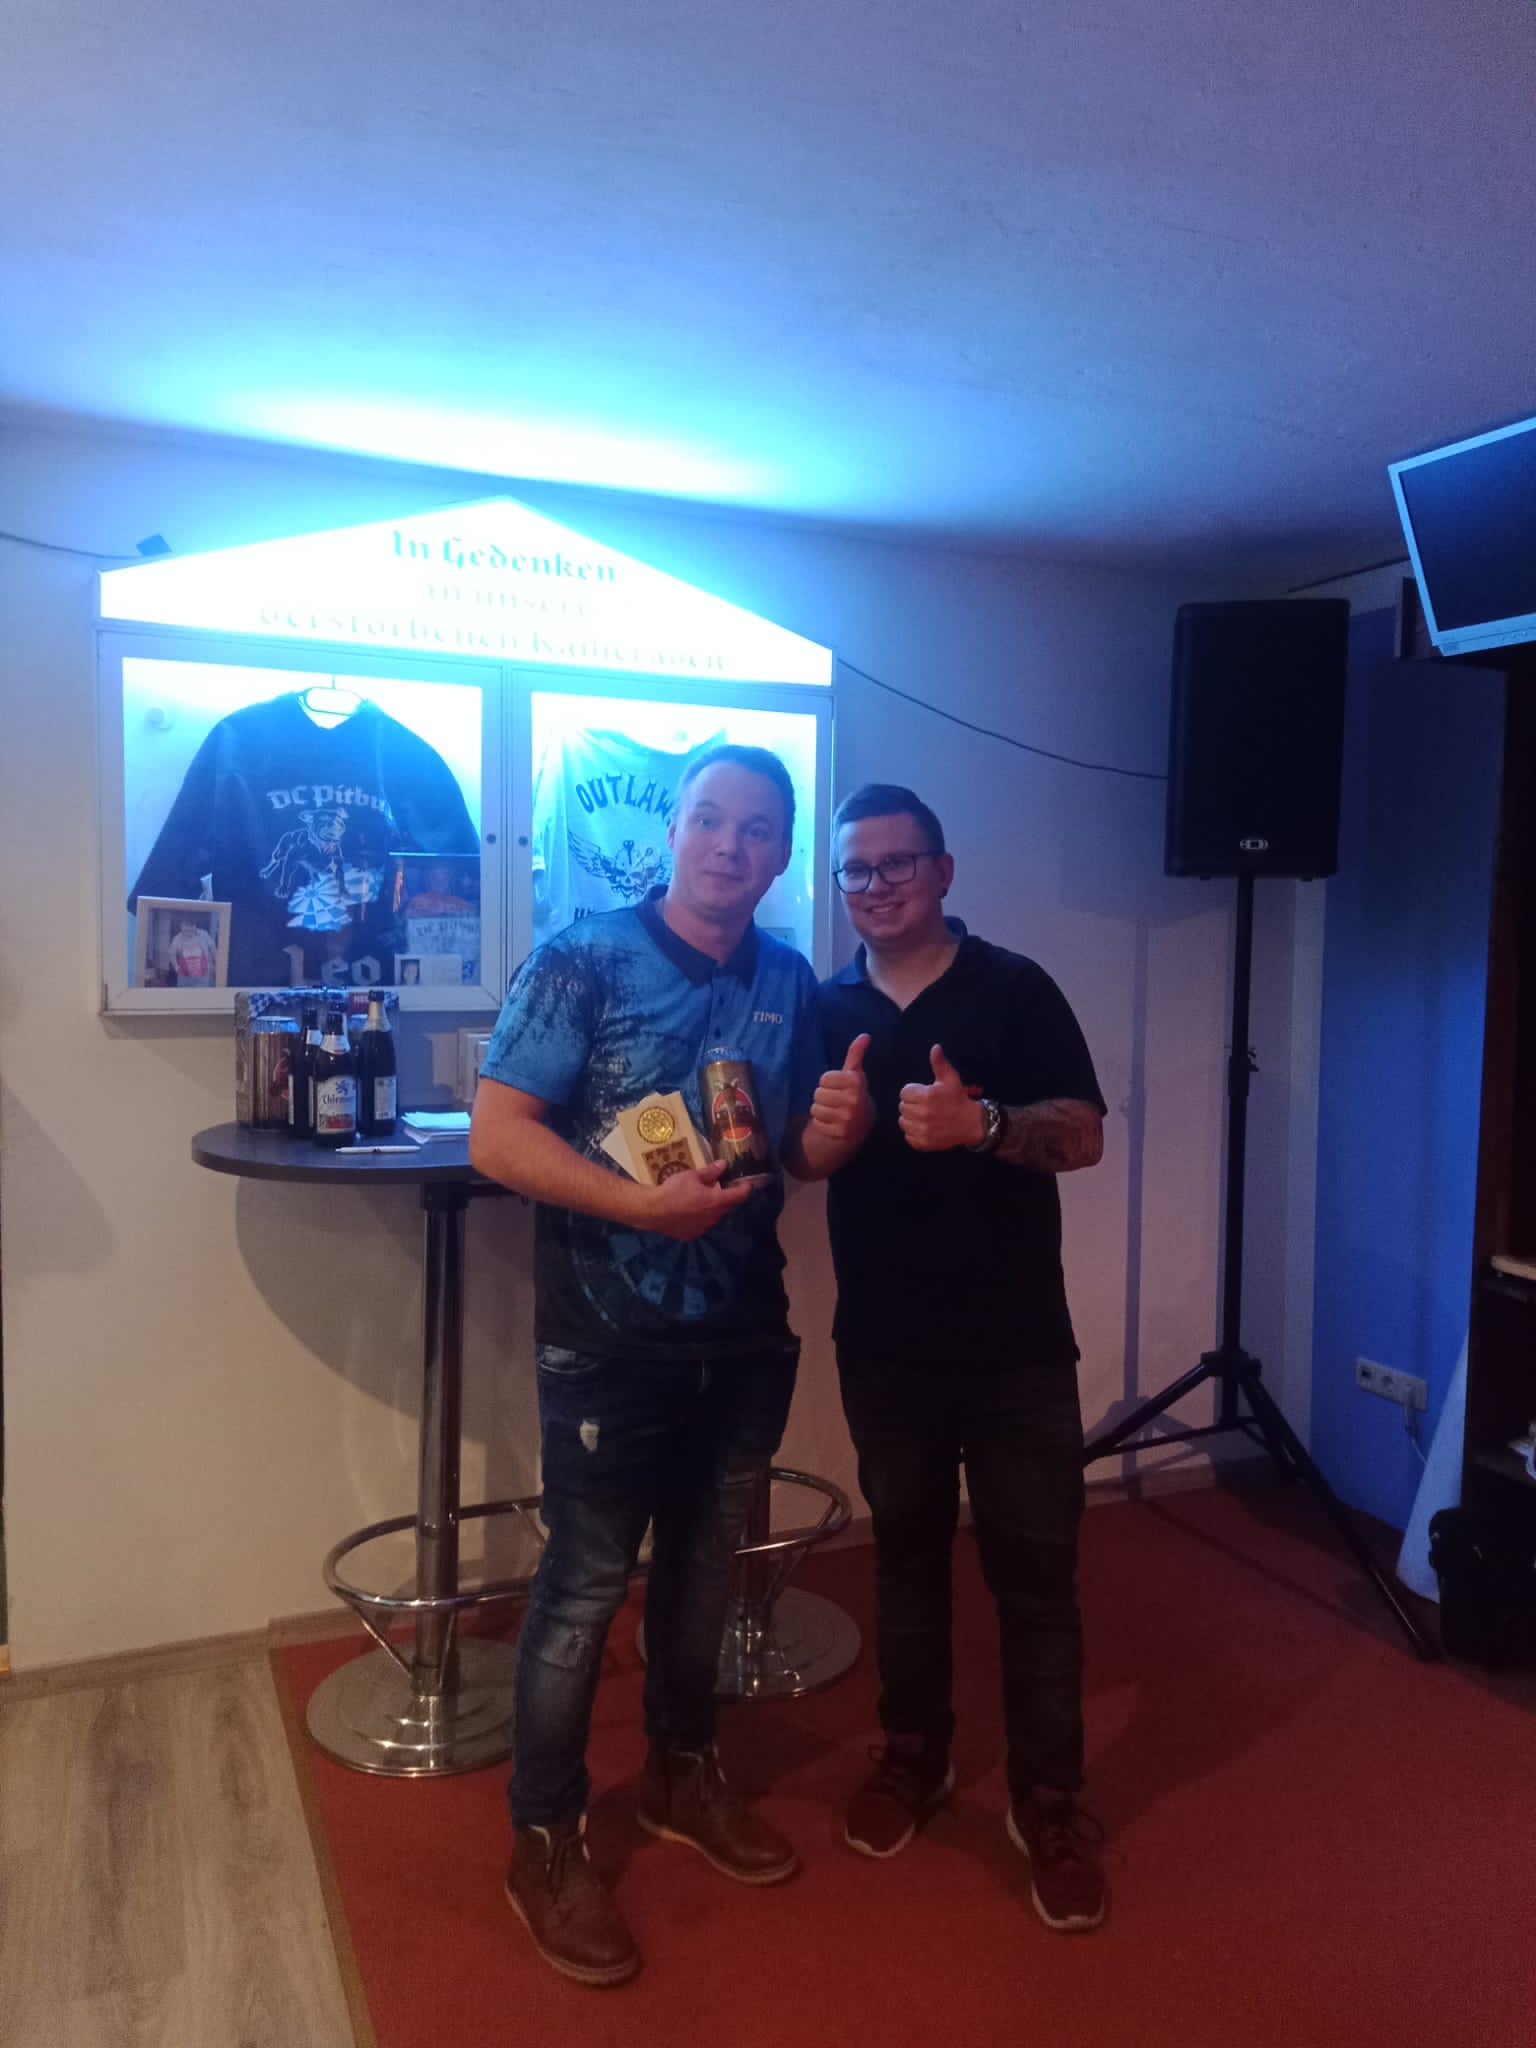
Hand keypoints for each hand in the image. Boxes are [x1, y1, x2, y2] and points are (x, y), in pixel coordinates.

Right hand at [640, 1158, 755, 1239]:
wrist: (652, 1210)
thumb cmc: (673, 1190)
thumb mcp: (692, 1176)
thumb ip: (710, 1171)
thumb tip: (723, 1164)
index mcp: (717, 1202)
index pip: (739, 1196)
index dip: (745, 1188)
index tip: (747, 1183)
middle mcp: (713, 1218)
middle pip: (726, 1206)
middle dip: (726, 1197)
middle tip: (719, 1187)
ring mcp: (703, 1228)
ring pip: (713, 1216)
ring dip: (712, 1207)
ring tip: (701, 1198)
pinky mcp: (691, 1234)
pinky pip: (700, 1224)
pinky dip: (699, 1217)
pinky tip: (688, 1210)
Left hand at [809, 1033, 872, 1147]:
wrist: (860, 1124)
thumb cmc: (853, 1093)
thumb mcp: (855, 1073)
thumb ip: (856, 1054)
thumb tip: (865, 1036)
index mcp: (856, 1083)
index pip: (824, 1079)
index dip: (829, 1082)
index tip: (839, 1086)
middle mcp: (853, 1101)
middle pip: (818, 1093)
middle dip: (824, 1095)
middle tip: (835, 1099)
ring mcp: (847, 1118)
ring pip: (816, 1108)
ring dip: (821, 1109)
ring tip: (833, 1109)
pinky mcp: (839, 1132)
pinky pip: (818, 1122)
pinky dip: (822, 1122)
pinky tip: (832, 1121)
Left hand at [898, 1044, 984, 1151]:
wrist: (971, 1123)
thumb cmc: (958, 1098)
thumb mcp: (950, 1078)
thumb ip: (939, 1063)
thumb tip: (935, 1047)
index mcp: (927, 1095)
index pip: (904, 1092)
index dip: (913, 1092)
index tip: (924, 1094)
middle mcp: (922, 1113)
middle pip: (902, 1106)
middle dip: (912, 1104)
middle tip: (925, 1105)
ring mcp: (922, 1129)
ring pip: (903, 1121)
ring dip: (911, 1118)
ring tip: (924, 1116)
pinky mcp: (923, 1142)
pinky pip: (908, 1136)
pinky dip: (914, 1133)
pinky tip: (925, 1127)